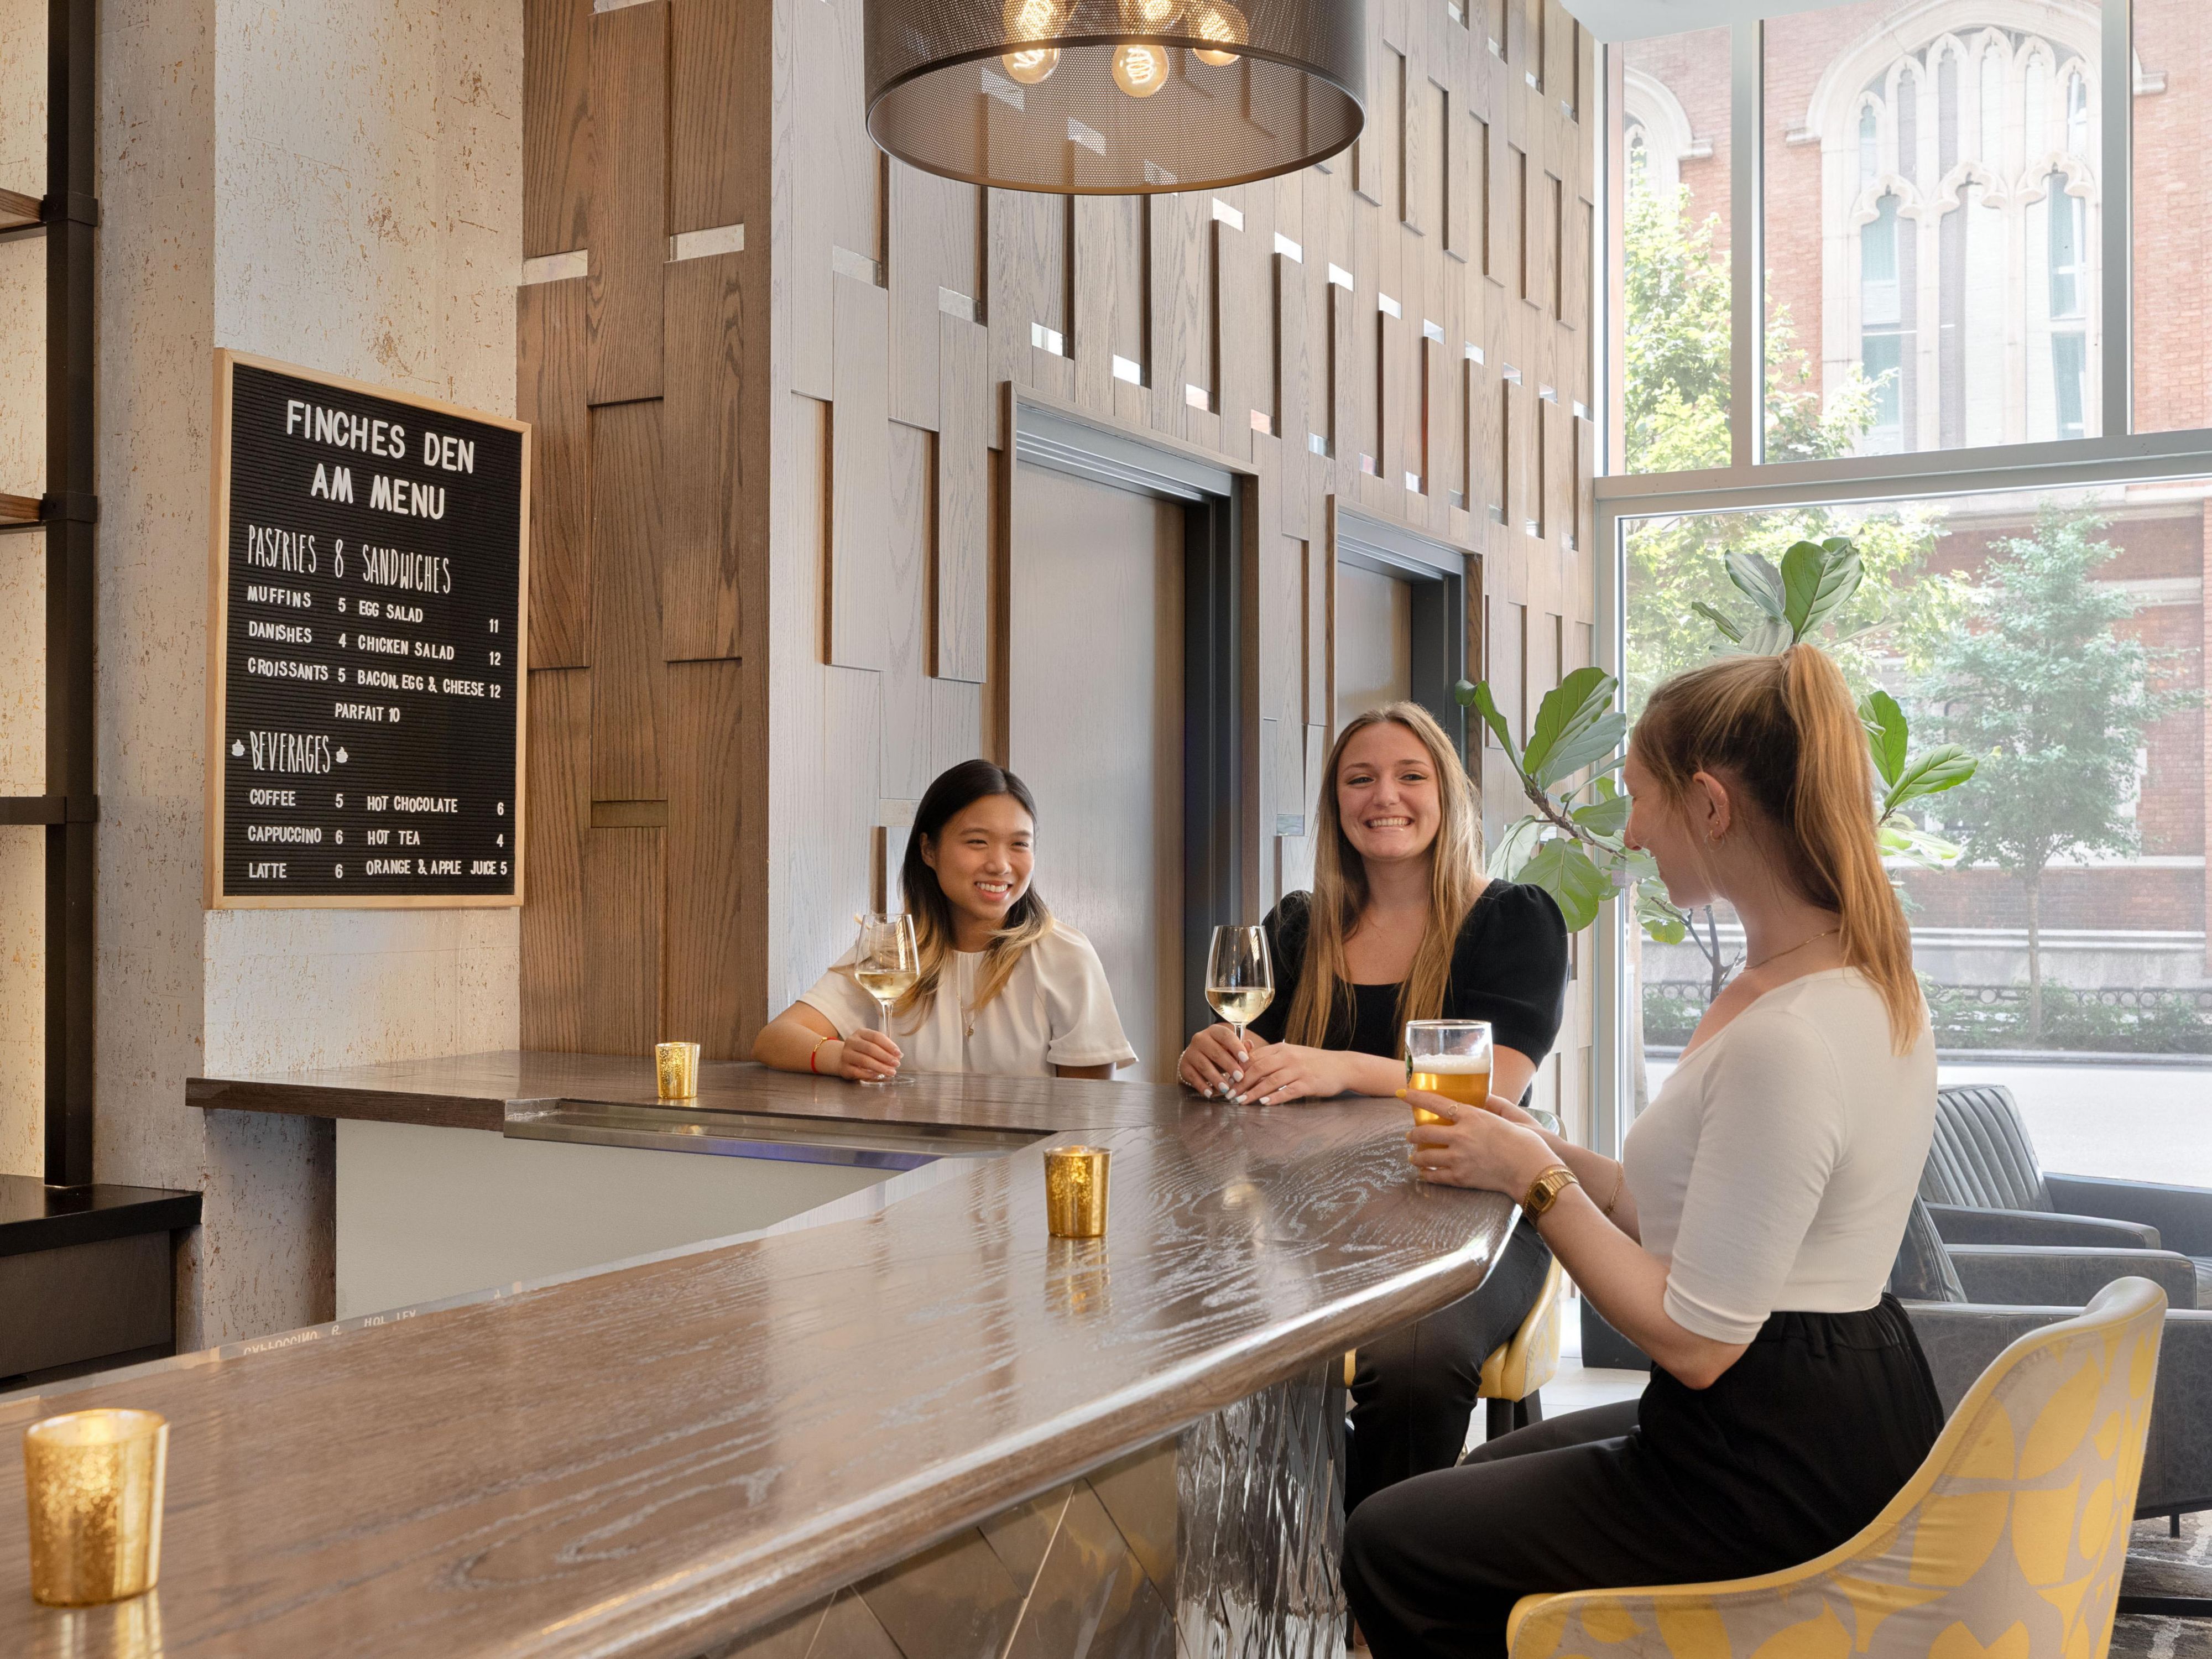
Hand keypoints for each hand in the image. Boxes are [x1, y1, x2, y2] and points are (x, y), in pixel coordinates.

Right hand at [835, 1029, 901, 1081]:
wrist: (843, 1059)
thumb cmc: (862, 1051)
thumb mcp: (872, 1045)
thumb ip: (884, 1048)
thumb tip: (899, 1056)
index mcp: (861, 1033)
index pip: (876, 1037)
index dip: (889, 1045)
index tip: (899, 1054)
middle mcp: (852, 1042)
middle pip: (870, 1048)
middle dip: (886, 1057)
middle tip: (896, 1064)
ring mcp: (846, 1054)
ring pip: (864, 1060)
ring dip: (880, 1067)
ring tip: (891, 1072)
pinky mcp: (844, 1067)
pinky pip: (858, 1072)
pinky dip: (869, 1074)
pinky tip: (878, 1075)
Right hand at [1179, 1024, 1254, 1096]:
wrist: (1196, 1058)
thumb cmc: (1218, 1053)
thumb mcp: (1230, 1049)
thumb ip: (1241, 1048)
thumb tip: (1249, 1045)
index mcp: (1214, 1031)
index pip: (1225, 1036)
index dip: (1236, 1047)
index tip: (1246, 1059)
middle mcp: (1200, 1039)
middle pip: (1215, 1052)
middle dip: (1229, 1066)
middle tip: (1239, 1077)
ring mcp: (1190, 1052)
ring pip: (1204, 1065)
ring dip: (1216, 1078)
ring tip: (1226, 1088)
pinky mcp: (1184, 1066)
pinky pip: (1193, 1077)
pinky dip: (1202, 1086)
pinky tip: (1210, 1093)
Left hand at [1226, 1042, 1340, 1105]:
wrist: (1342, 1066)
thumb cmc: (1313, 1062)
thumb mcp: (1291, 1054)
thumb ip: (1271, 1059)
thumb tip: (1247, 1068)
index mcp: (1281, 1048)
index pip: (1254, 1058)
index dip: (1238, 1070)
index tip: (1227, 1081)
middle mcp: (1288, 1057)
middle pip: (1258, 1068)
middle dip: (1241, 1083)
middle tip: (1230, 1094)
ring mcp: (1299, 1070)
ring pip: (1271, 1081)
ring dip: (1254, 1092)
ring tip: (1241, 1101)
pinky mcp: (1309, 1083)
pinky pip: (1288, 1091)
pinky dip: (1275, 1098)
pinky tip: (1265, 1104)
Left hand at [1401, 1090, 1555, 1193]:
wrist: (1531, 1169)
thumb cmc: (1525, 1142)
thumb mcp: (1508, 1117)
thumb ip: (1493, 1106)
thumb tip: (1484, 1097)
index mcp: (1471, 1116)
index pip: (1435, 1103)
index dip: (1416, 1098)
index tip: (1402, 1094)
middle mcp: (1461, 1135)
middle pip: (1424, 1132)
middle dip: (1413, 1134)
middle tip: (1410, 1135)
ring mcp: (1459, 1158)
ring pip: (1425, 1156)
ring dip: (1416, 1155)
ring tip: (1413, 1156)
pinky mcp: (1461, 1177)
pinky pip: (1435, 1176)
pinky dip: (1426, 1174)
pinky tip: (1423, 1173)